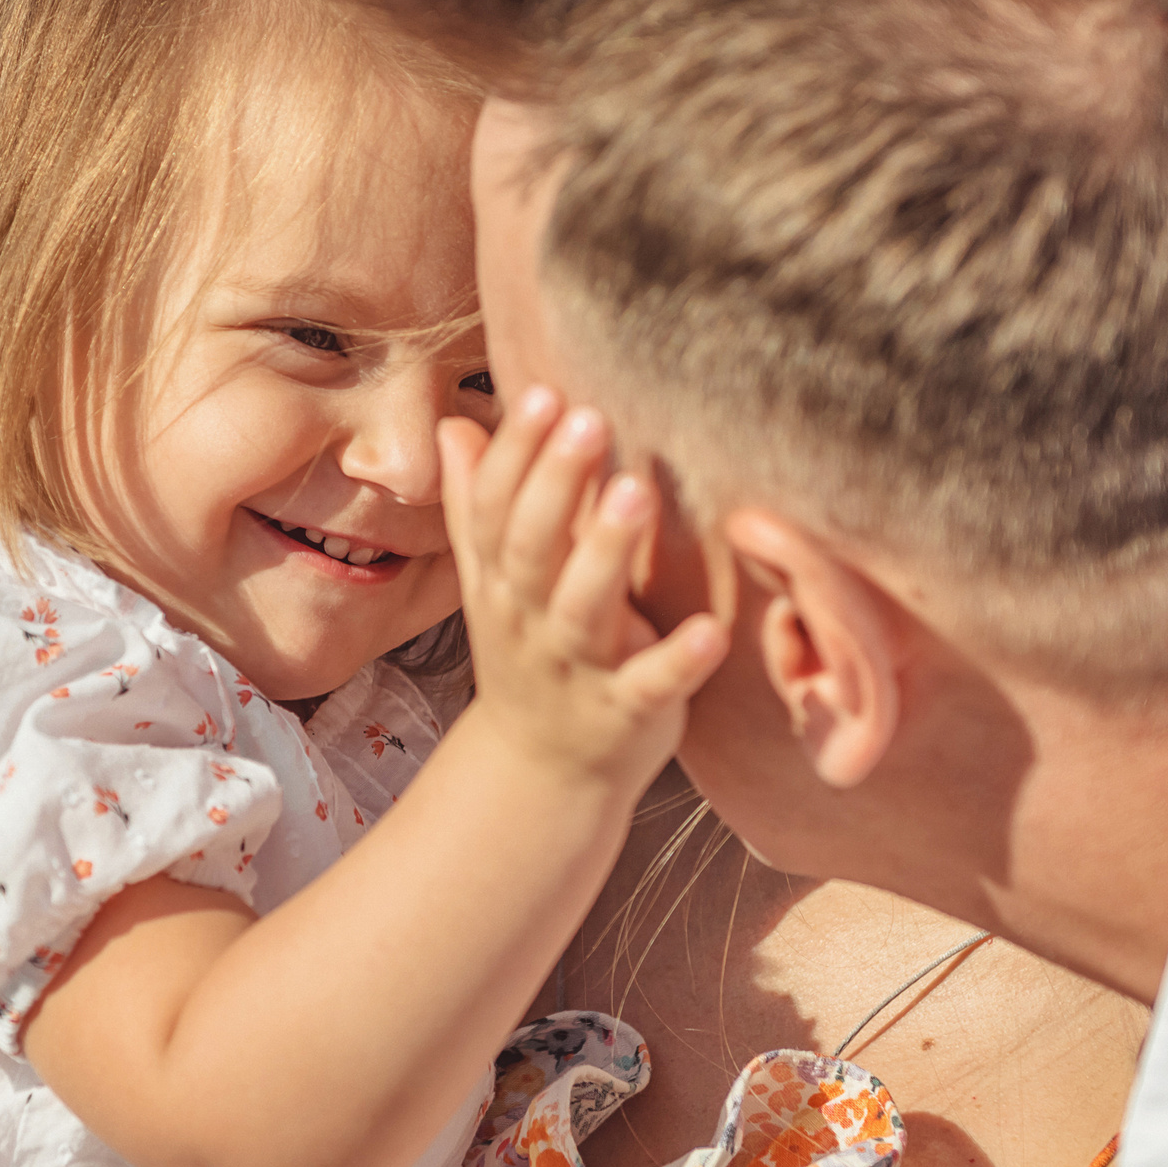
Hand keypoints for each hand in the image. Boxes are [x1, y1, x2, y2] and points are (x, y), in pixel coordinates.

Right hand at [437, 386, 729, 792]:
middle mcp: (529, 620)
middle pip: (531, 546)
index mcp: (500, 582)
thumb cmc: (530, 654)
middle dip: (556, 482)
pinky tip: (711, 630)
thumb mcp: (493, 583)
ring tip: (635, 491)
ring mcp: (576, 668)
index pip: (494, 508)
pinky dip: (679, 661)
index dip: (515, 453)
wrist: (543, 773)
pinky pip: (650, 686)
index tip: (541, 393)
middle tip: (589, 418)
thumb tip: (456, 426)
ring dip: (604, 550)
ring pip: (581, 608)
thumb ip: (477, 506)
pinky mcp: (626, 713)